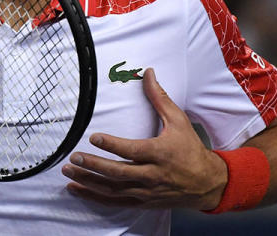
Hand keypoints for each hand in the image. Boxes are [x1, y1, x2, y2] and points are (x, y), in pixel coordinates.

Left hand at [61, 68, 226, 210]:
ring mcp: (146, 192)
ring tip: (69, 171)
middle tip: (74, 157)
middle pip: (118, 173)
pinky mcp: (142, 202)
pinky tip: (77, 188)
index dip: (113, 145)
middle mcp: (152, 175)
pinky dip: (94, 197)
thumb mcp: (179, 121)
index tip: (94, 138)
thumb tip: (148, 74)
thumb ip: (159, 98)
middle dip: (94, 165)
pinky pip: (114, 202)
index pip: (132, 151)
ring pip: (113, 190)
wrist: (207, 183)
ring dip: (88, 182)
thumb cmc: (191, 149)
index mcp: (160, 153)